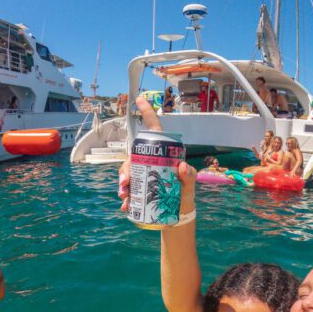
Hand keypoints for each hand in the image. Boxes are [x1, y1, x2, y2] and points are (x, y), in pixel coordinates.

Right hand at [118, 96, 196, 212]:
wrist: (179, 212)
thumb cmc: (185, 192)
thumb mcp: (189, 182)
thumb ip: (188, 175)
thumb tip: (181, 166)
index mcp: (162, 153)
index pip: (155, 130)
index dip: (147, 113)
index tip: (139, 100)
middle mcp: (150, 160)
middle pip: (134, 157)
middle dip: (126, 169)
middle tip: (126, 183)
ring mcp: (143, 174)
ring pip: (127, 173)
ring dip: (123, 183)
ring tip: (125, 196)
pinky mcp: (139, 187)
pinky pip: (128, 189)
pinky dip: (126, 198)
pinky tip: (126, 206)